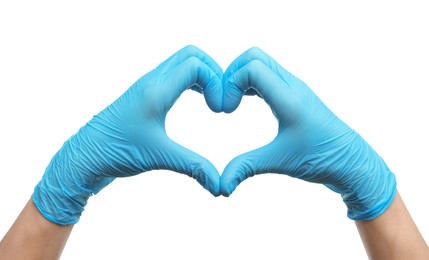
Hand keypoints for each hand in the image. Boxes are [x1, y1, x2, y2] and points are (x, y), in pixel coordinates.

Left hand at [33, 45, 222, 224]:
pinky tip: (196, 100)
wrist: (83, 156)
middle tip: (220, 99)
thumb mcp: (159, 158)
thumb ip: (194, 167)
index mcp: (156, 91)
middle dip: (213, 72)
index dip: (216, 82)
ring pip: (181, 62)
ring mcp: (146, 86)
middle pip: (191, 54)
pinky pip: (173, 74)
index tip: (218, 110)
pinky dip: (191, 80)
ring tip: (211, 100)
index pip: (196, 65)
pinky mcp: (144, 94)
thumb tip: (219, 186)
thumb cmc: (115, 152)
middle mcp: (151, 81)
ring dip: (202, 75)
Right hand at [220, 47, 395, 219]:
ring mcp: (295, 88)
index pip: (252, 68)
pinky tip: (244, 102)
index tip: (226, 111)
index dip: (230, 84)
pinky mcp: (295, 94)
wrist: (352, 162)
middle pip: (254, 56)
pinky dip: (250, 82)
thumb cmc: (322, 160)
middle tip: (225, 102)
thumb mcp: (280, 163)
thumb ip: (246, 168)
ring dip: (240, 77)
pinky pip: (268, 75)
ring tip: (232, 103)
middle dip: (231, 75)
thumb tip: (221, 187)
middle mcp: (292, 86)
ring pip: (261, 63)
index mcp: (289, 99)